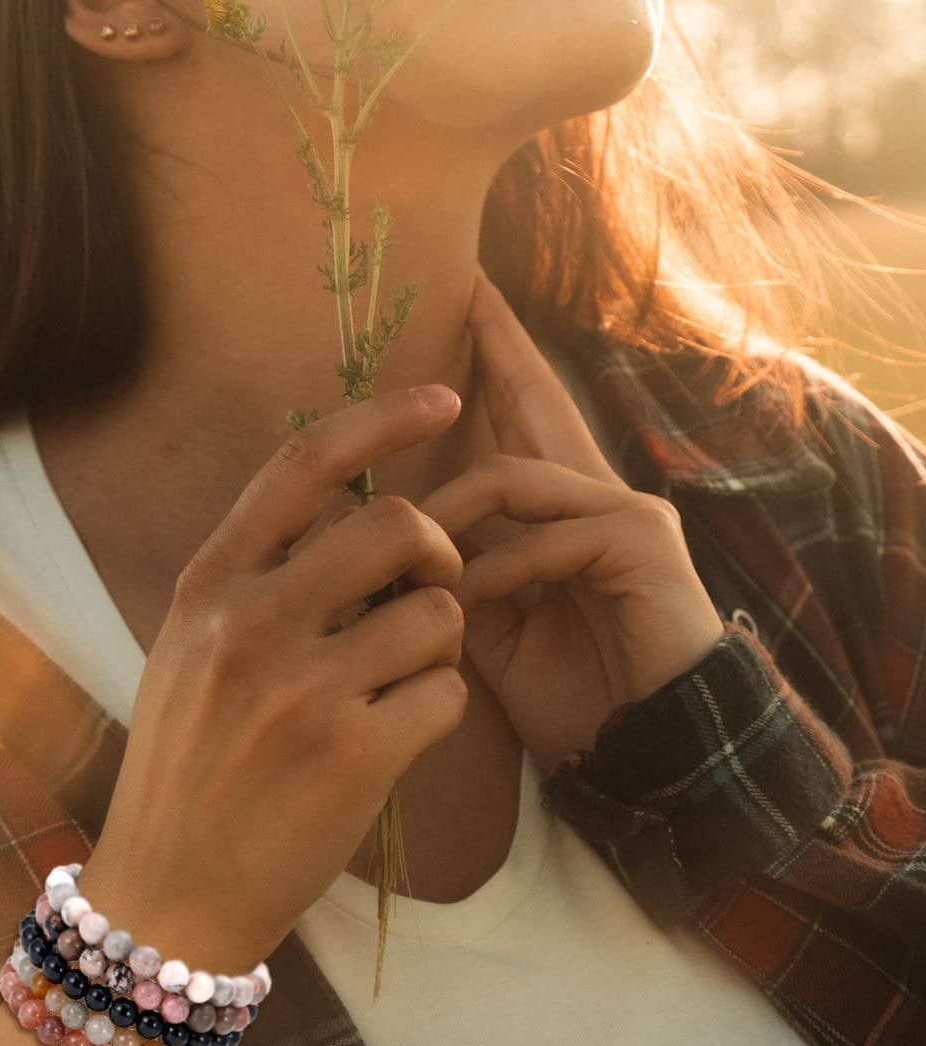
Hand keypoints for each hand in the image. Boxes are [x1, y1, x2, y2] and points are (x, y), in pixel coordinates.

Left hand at [417, 264, 727, 776]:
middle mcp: (599, 493)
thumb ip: (458, 574)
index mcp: (560, 512)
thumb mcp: (495, 630)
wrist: (650, 760)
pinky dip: (499, 570)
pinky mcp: (641, 540)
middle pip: (539, 401)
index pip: (521, 421)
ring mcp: (627, 510)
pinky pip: (546, 535)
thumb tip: (396, 540)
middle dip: (501, 345)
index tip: (467, 304)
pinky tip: (470, 603)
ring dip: (453, 515)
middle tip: (469, 284)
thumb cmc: (574, 698)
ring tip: (419, 562)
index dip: (496, 363)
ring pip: (513, 475)